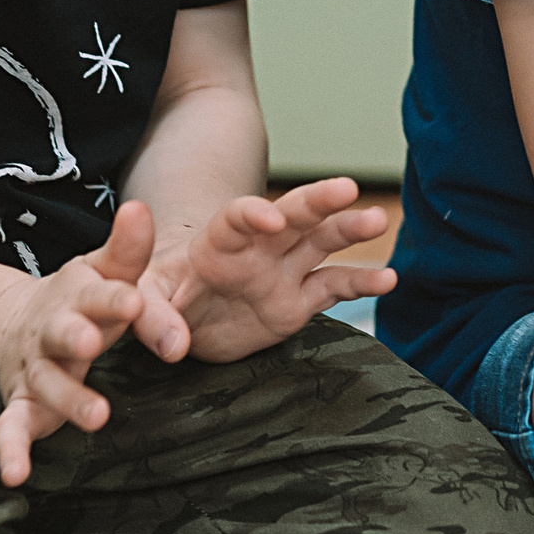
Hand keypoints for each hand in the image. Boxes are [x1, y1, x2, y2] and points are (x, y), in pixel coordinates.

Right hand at [0, 200, 153, 486]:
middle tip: (93, 342)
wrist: (17, 323)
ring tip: (98, 416)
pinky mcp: (21, 403)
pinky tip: (15, 474)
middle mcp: (52, 330)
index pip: (100, 293)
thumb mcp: (102, 270)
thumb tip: (142, 207)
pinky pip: (11, 428)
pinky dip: (10, 450)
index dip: (116, 298)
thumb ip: (127, 249)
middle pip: (63, 333)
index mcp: (78, 295)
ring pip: (46, 383)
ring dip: (68, 398)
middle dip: (76, 336)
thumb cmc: (79, 298)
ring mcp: (34, 367)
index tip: (137, 301)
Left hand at [131, 178, 394, 364]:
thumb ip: (153, 317)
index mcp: (218, 240)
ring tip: (377, 221)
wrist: (179, 315)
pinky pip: (333, 287)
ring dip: (349, 229)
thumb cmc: (158, 295)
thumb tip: (172, 346)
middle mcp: (258, 248)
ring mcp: (282, 271)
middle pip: (293, 215)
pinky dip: (361, 282)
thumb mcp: (144, 299)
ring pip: (321, 242)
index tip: (270, 218)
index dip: (254, 213)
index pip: (238, 218)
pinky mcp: (298, 302)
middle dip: (318, 200)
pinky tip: (389, 278)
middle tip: (345, 187)